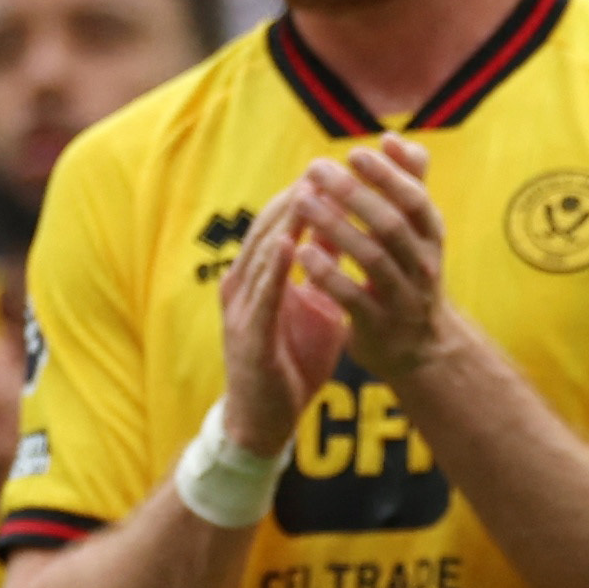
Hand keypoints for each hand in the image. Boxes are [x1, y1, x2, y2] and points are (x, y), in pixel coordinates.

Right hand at [214, 194, 345, 458]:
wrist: (264, 421)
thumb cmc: (290, 362)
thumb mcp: (315, 307)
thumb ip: (325, 270)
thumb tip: (346, 230)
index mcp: (260, 276)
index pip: (281, 223)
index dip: (306, 194)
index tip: (336, 168)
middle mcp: (244, 284)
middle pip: (269, 228)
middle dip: (297, 197)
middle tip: (325, 166)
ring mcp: (242, 308)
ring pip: (262, 252)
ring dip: (287, 220)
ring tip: (309, 189)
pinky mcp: (248, 335)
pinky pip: (262, 294)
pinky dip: (276, 267)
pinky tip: (291, 243)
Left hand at [290, 137, 462, 389]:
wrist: (420, 349)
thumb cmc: (409, 277)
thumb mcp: (417, 233)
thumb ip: (409, 184)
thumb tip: (396, 138)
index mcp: (431, 238)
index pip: (415, 199)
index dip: (387, 174)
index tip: (354, 152)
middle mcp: (423, 267)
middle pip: (391, 224)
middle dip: (354, 194)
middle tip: (316, 168)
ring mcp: (403, 299)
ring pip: (372, 258)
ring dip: (335, 226)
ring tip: (302, 200)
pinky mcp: (379, 327)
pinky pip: (353, 297)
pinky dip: (328, 273)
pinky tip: (302, 250)